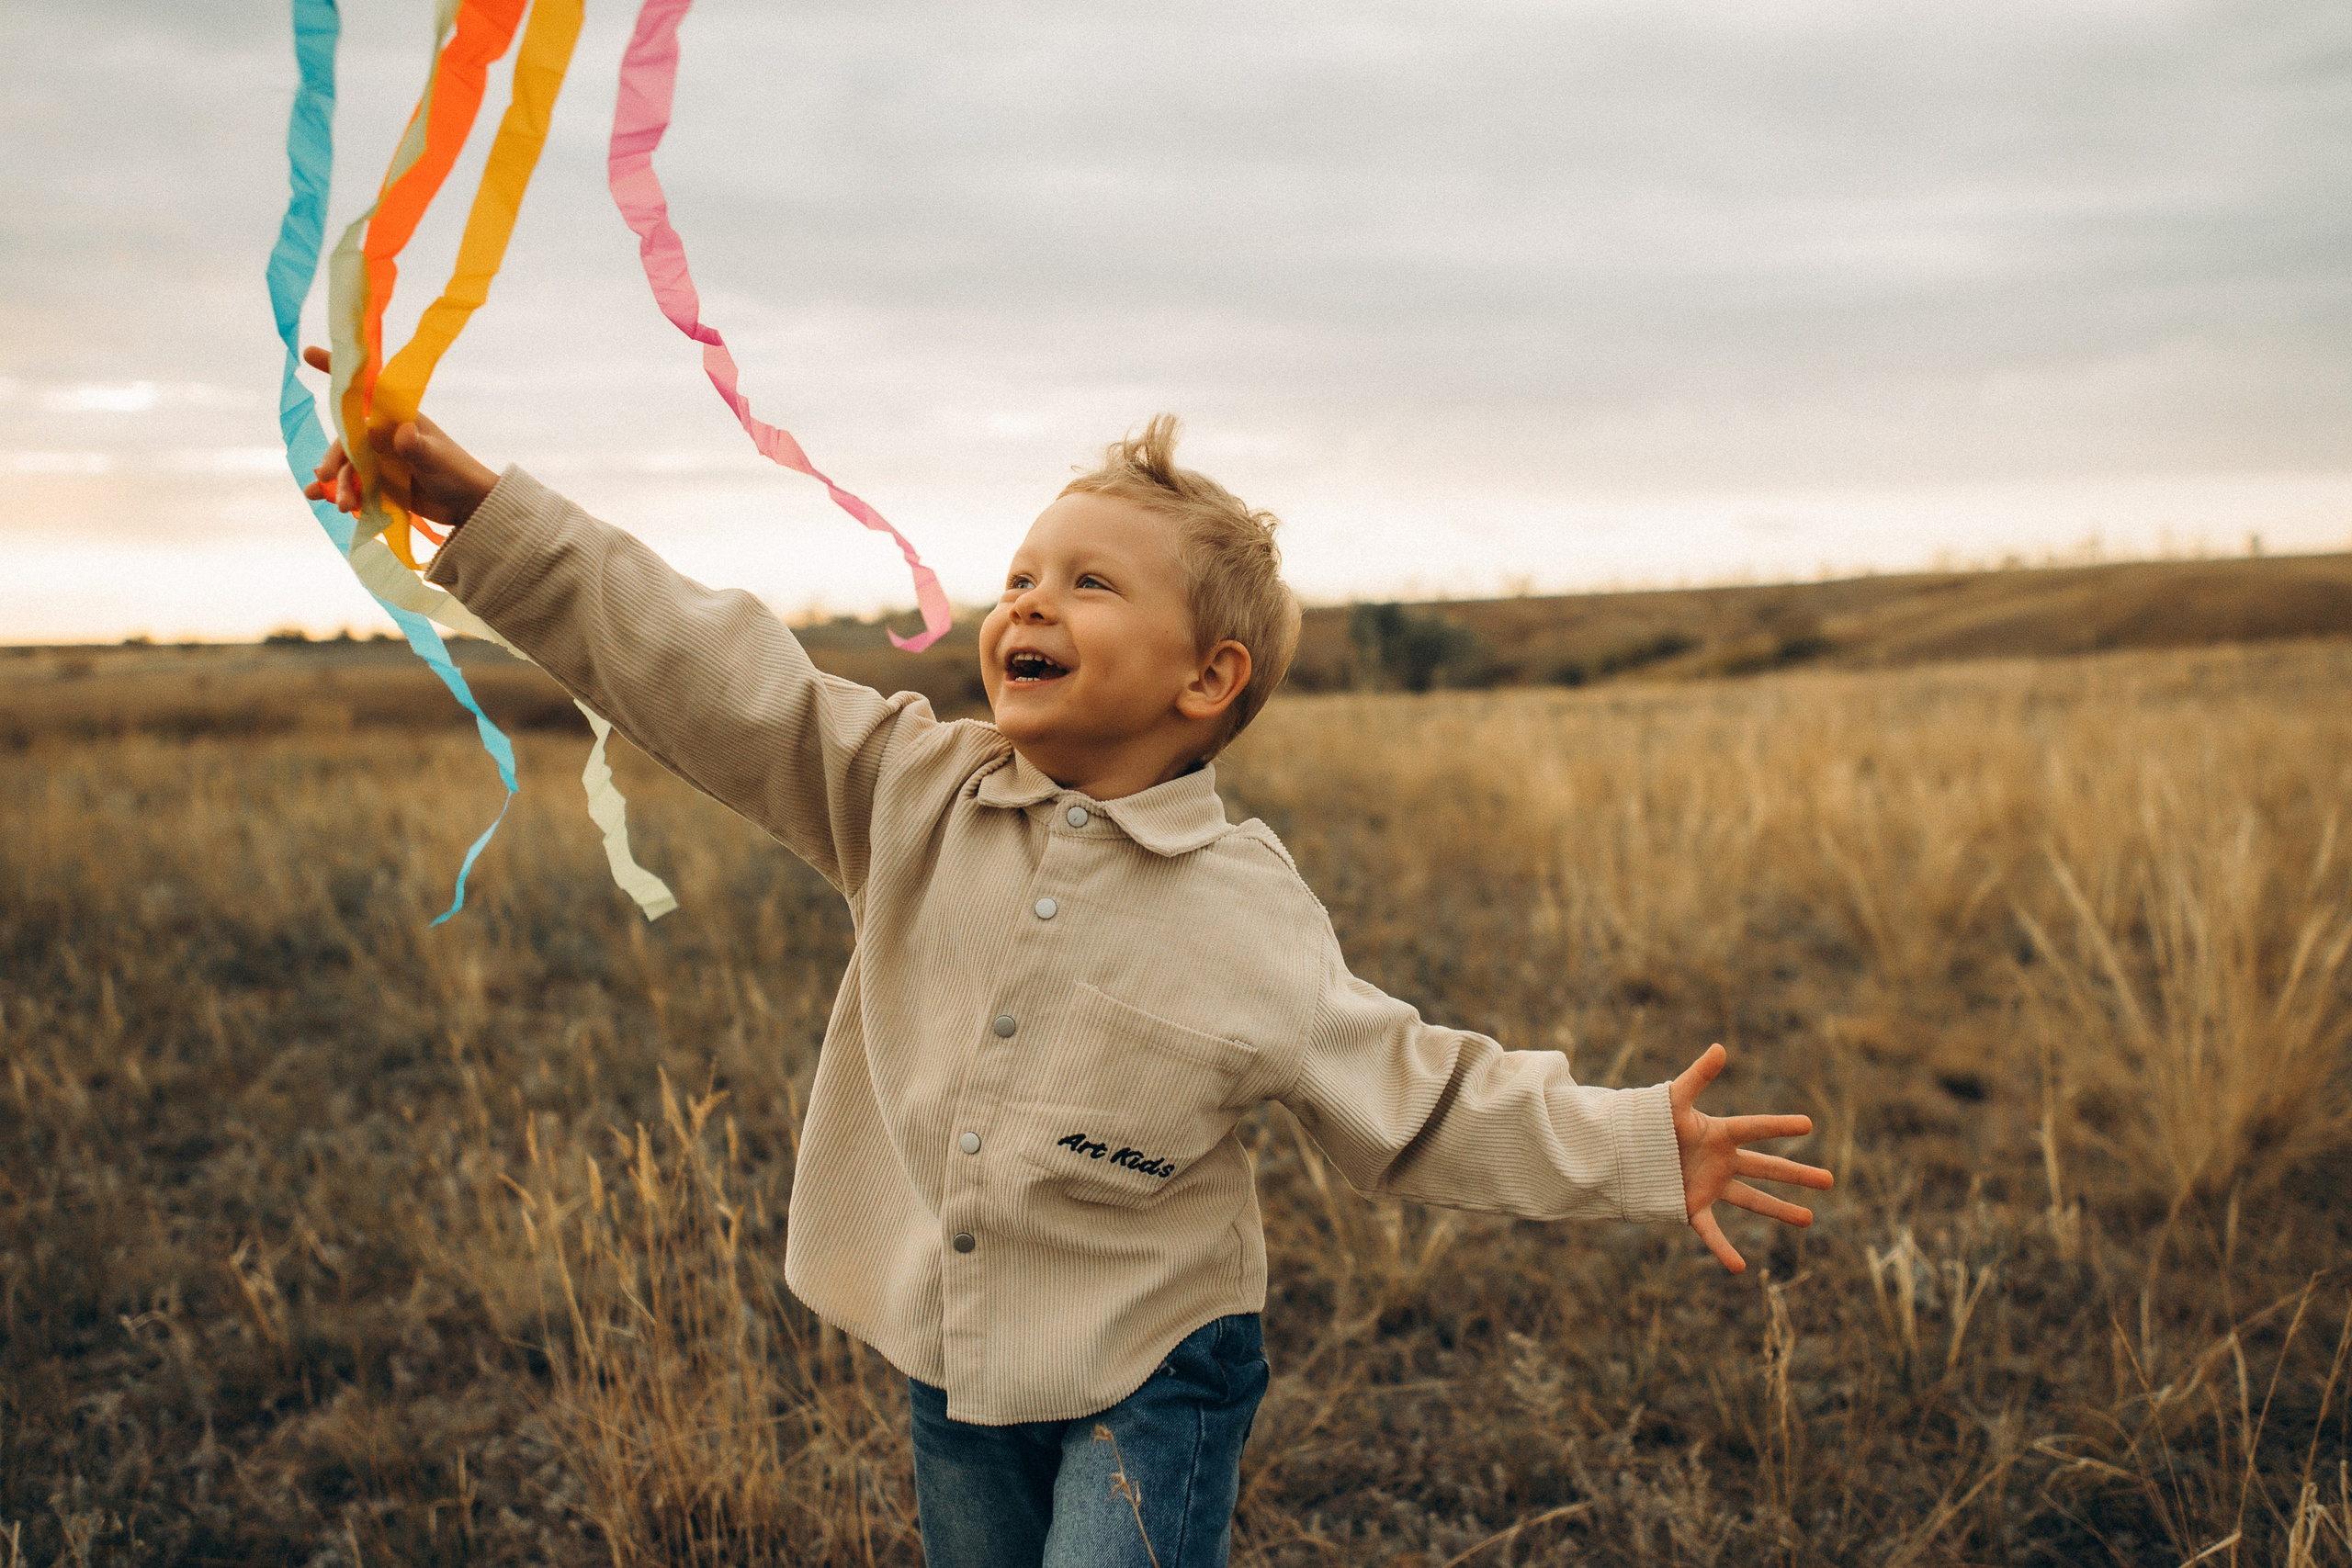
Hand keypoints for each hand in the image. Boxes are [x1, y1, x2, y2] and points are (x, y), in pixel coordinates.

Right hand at [298, 345, 498, 528]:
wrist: (468, 505)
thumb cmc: (456, 473)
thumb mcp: (436, 459)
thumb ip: (417, 447)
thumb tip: (403, 432)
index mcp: (394, 419)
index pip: (363, 393)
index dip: (336, 372)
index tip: (309, 353)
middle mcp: (382, 437)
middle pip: (346, 441)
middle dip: (333, 458)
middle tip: (325, 476)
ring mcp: (379, 461)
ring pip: (347, 468)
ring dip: (338, 484)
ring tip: (341, 505)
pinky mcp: (379, 484)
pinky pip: (351, 485)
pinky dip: (336, 491)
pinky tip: (320, 499)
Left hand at [1669, 1043, 1833, 1272]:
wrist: (1623, 1149)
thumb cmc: (1649, 1121)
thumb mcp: (1672, 1099)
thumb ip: (1697, 1076)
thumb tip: (1719, 1048)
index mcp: (1719, 1133)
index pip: (1755, 1128)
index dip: (1779, 1125)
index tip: (1808, 1123)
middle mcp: (1721, 1161)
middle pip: (1766, 1167)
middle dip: (1797, 1174)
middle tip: (1830, 1180)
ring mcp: (1711, 1186)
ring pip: (1752, 1199)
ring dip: (1779, 1209)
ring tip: (1809, 1220)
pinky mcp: (1692, 1207)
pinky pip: (1712, 1232)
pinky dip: (1723, 1250)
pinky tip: (1739, 1267)